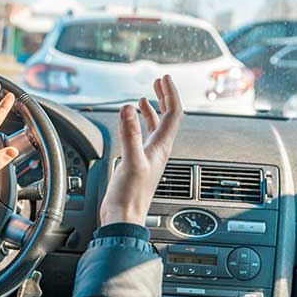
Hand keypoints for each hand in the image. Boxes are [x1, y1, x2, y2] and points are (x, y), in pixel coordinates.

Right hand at [100, 75, 183, 225]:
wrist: (123, 218)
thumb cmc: (130, 196)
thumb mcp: (130, 161)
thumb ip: (129, 134)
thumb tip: (129, 108)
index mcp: (161, 148)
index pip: (173, 114)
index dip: (170, 94)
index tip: (164, 78)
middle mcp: (158, 150)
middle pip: (168, 118)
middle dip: (164, 97)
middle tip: (159, 81)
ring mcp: (149, 157)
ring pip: (156, 127)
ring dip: (153, 110)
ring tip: (147, 96)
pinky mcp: (138, 163)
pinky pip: (143, 137)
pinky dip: (140, 124)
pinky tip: (131, 123)